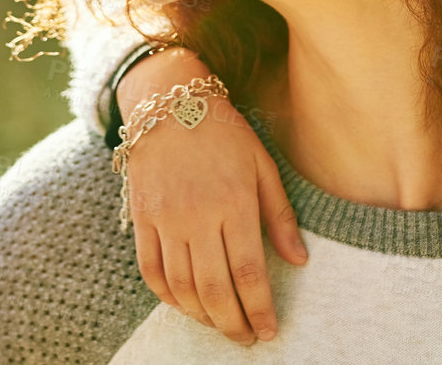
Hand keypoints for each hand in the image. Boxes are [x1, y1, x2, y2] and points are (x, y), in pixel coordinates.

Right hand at [120, 47, 307, 344]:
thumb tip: (299, 260)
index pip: (249, 273)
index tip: (269, 331)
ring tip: (220, 324)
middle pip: (214, 289)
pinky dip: (167, 297)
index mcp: (235, 202)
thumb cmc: (224, 132)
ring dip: (202, 315)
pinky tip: (185, 305)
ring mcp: (165, 218)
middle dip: (232, 323)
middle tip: (246, 339)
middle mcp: (198, 215)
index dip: (259, 309)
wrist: (169, 102)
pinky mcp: (142, 217)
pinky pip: (151, 270)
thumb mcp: (262, 165)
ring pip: (182, 287)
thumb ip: (280, 215)